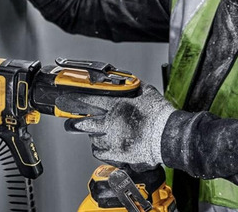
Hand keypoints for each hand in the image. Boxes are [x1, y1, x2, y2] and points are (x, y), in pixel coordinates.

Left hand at [56, 84, 176, 171]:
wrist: (169, 136)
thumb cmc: (161, 115)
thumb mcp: (147, 92)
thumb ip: (134, 86)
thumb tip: (128, 82)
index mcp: (118, 106)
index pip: (90, 100)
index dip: (77, 100)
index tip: (68, 100)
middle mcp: (112, 123)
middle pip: (86, 123)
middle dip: (77, 123)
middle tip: (74, 123)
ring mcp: (114, 140)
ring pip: (93, 138)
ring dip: (94, 135)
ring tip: (98, 134)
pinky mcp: (118, 154)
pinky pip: (100, 152)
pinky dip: (99, 149)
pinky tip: (103, 146)